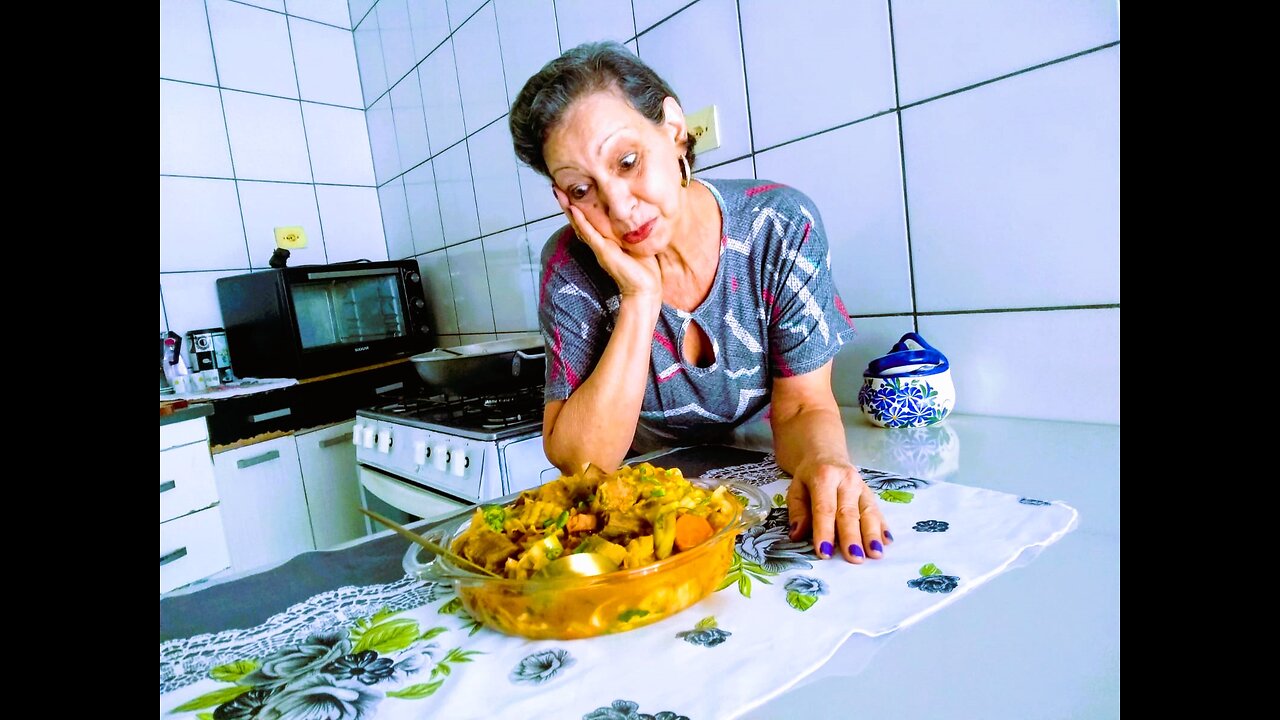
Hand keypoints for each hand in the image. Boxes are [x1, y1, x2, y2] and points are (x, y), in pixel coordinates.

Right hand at [553, 186, 660, 300]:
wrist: (645, 290)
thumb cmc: (645, 270)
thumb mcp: (638, 243)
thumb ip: (633, 230)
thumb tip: (640, 215)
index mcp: (606, 241)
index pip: (589, 220)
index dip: (579, 205)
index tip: (572, 190)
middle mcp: (599, 243)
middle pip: (579, 220)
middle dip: (568, 203)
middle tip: (557, 187)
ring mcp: (599, 248)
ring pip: (580, 224)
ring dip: (568, 208)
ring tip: (559, 193)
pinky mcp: (603, 252)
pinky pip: (589, 234)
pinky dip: (581, 222)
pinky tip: (574, 210)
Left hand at [786, 462, 890, 562]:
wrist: (825, 454)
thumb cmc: (808, 477)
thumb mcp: (795, 489)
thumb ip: (797, 512)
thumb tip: (797, 535)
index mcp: (824, 477)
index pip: (825, 508)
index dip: (825, 531)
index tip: (824, 553)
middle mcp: (846, 480)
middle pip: (849, 512)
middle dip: (852, 537)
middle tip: (854, 558)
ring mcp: (862, 486)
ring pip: (868, 512)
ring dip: (872, 535)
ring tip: (875, 554)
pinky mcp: (871, 493)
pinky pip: (878, 511)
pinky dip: (883, 527)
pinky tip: (886, 542)